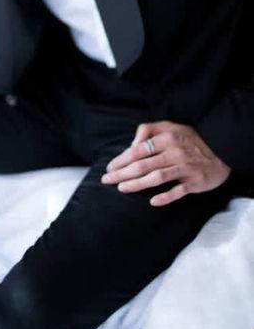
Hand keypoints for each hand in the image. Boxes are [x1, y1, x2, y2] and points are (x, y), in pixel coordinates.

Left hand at [100, 120, 231, 206]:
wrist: (222, 150)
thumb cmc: (190, 139)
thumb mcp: (170, 126)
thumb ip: (149, 130)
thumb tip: (132, 143)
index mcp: (166, 138)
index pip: (138, 150)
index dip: (122, 159)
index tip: (109, 168)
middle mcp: (174, 152)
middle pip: (143, 165)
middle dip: (122, 173)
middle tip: (107, 180)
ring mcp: (185, 167)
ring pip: (157, 177)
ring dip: (137, 184)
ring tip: (122, 188)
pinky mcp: (195, 181)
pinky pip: (178, 191)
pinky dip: (165, 197)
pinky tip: (152, 202)